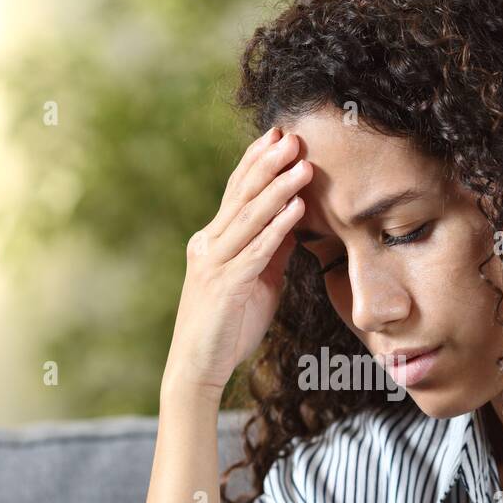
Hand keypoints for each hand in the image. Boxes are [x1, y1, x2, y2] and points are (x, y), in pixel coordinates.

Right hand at [163, 126, 310, 396]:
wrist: (199, 367)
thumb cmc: (228, 326)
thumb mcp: (257, 280)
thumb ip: (270, 250)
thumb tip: (294, 220)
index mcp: (214, 240)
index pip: (237, 191)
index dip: (257, 161)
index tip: (279, 134)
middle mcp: (209, 244)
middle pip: (241, 195)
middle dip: (268, 163)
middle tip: (292, 135)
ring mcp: (214, 264)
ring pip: (249, 217)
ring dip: (278, 189)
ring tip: (302, 164)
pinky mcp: (224, 286)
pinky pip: (255, 251)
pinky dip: (276, 228)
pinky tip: (296, 210)